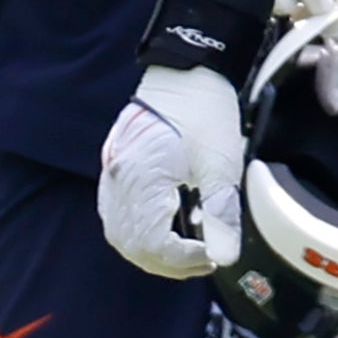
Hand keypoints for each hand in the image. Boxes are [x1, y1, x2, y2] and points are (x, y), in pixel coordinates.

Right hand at [99, 63, 245, 277]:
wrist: (186, 75)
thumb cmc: (203, 113)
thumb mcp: (221, 167)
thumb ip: (221, 216)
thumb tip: (225, 257)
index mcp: (142, 179)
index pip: (152, 244)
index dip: (183, 260)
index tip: (212, 256)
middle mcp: (118, 180)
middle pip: (132, 245)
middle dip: (168, 262)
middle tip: (203, 260)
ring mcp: (112, 175)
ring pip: (121, 235)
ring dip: (152, 251)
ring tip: (186, 251)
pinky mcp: (114, 170)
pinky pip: (117, 216)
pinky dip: (140, 233)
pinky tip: (166, 230)